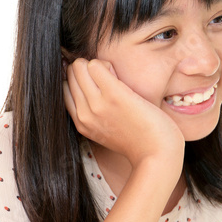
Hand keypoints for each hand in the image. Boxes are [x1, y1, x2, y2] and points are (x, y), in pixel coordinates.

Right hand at [62, 57, 184, 171]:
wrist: (157, 156)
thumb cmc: (140, 141)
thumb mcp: (107, 132)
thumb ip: (95, 114)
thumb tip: (91, 86)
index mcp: (81, 123)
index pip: (64, 88)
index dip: (80, 80)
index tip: (98, 86)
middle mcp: (84, 114)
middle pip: (70, 74)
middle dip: (87, 70)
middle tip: (107, 80)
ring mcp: (97, 105)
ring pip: (79, 66)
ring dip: (97, 65)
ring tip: (114, 79)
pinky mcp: (114, 95)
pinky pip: (96, 65)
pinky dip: (107, 65)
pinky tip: (120, 78)